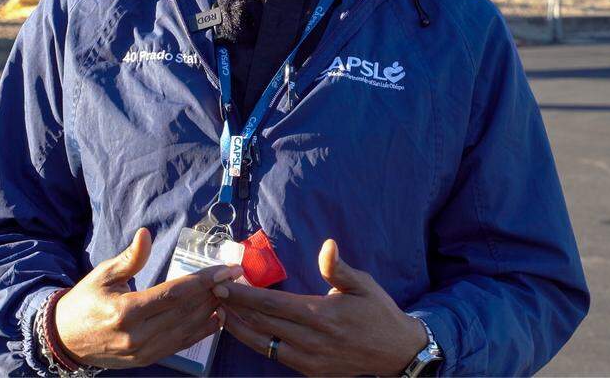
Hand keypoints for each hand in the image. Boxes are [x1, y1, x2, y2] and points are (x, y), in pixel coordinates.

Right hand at [54, 227, 241, 368]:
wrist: (64, 339)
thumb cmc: (85, 301)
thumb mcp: (103, 275)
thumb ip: (130, 258)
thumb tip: (145, 234)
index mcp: (126, 310)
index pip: (175, 293)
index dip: (205, 280)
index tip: (228, 269)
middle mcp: (137, 335)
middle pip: (186, 311)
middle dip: (214, 292)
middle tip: (233, 277)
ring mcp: (143, 351)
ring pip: (186, 329)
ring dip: (210, 310)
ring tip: (228, 293)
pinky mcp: (146, 360)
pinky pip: (179, 345)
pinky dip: (200, 331)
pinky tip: (216, 318)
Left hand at [216, 239, 426, 375]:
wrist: (395, 352)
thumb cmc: (378, 313)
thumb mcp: (363, 285)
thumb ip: (338, 268)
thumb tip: (327, 244)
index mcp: (321, 315)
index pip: (272, 304)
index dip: (245, 294)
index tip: (224, 284)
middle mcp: (311, 340)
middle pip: (262, 322)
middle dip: (236, 307)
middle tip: (213, 293)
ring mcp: (308, 359)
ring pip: (264, 343)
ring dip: (240, 327)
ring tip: (221, 312)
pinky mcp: (309, 370)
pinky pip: (275, 355)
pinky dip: (256, 341)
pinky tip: (246, 330)